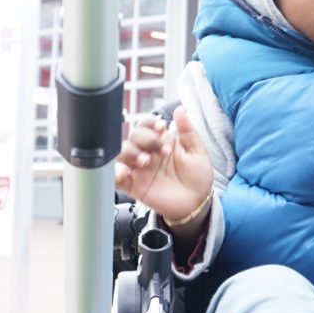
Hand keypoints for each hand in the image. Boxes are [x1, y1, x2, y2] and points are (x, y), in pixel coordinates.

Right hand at [115, 109, 213, 226]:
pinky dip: (115, 173)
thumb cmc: (198, 176)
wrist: (197, 203)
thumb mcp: (197, 152)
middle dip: (144, 139)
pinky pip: (116, 178)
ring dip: (130, 153)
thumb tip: (181, 110)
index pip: (146, 125)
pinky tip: (125, 172)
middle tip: (161, 151)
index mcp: (161, 141)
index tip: (161, 127)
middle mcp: (147, 152)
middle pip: (133, 136)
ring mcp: (139, 169)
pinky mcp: (133, 186)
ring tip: (145, 161)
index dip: (149, 123)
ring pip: (121, 153)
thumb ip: (188, 131)